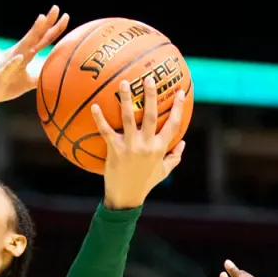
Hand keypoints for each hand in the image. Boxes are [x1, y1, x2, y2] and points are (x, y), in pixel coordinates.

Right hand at [0, 6, 68, 106]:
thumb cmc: (7, 85)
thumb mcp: (28, 82)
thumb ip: (40, 77)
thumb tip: (55, 77)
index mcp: (26, 54)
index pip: (42, 39)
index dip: (54, 29)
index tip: (66, 16)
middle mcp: (19, 53)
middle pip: (35, 36)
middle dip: (45, 22)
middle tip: (56, 8)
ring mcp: (10, 62)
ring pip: (23, 45)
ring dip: (32, 33)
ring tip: (41, 19)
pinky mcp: (1, 74)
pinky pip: (8, 68)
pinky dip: (14, 63)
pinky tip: (20, 57)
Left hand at [93, 77, 185, 209]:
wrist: (126, 198)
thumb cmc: (145, 184)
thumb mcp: (163, 171)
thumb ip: (174, 156)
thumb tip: (183, 143)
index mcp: (159, 148)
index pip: (173, 124)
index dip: (177, 107)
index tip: (179, 91)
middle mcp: (146, 145)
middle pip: (150, 115)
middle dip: (151, 95)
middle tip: (149, 78)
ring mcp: (130, 147)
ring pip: (128, 119)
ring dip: (125, 100)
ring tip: (123, 83)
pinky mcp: (115, 150)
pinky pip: (106, 131)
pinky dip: (100, 119)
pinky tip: (94, 106)